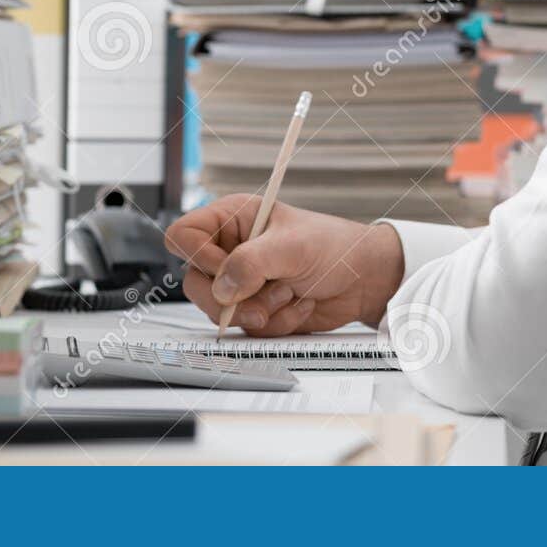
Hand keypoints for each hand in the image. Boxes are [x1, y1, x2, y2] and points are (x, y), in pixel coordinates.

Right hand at [164, 194, 404, 335]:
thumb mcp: (291, 247)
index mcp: (232, 219)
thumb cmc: (334, 246)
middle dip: (231, 300)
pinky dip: (276, 323)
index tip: (227, 270)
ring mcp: (243, 282)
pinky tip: (299, 304)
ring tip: (290, 293)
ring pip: (220, 311)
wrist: (363, 279)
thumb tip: (222, 287)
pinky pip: (247, 328)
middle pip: (195, 283)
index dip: (198, 256)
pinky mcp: (256, 308)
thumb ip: (251, 263)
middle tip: (259, 304)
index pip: (184, 235)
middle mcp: (231, 250)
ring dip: (260, 310)